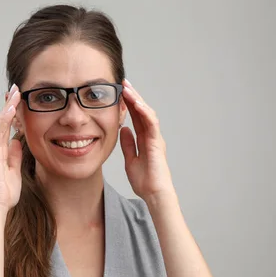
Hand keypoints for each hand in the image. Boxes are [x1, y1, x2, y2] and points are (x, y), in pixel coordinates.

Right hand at [0, 84, 22, 209]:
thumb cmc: (4, 193)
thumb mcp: (15, 171)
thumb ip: (15, 156)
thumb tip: (17, 142)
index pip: (4, 128)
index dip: (11, 114)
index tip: (18, 101)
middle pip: (0, 122)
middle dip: (8, 105)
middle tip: (16, 90)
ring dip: (7, 108)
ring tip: (15, 94)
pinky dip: (4, 119)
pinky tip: (11, 109)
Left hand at [119, 79, 175, 201]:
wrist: (154, 193)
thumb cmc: (145, 181)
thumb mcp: (130, 160)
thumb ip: (128, 144)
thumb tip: (123, 130)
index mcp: (144, 139)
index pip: (136, 117)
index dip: (128, 104)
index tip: (119, 92)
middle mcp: (151, 136)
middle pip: (142, 111)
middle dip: (133, 96)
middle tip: (123, 82)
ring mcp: (155, 138)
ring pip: (147, 113)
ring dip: (137, 100)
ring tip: (127, 88)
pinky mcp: (157, 143)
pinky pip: (152, 124)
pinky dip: (144, 112)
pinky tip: (137, 104)